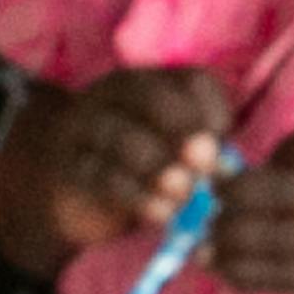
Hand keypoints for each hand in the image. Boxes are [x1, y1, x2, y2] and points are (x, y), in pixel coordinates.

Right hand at [0, 66, 234, 275]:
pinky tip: (161, 214)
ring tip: (183, 195)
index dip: (211, 107)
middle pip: (151, 99)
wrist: (74, 194)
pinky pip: (102, 178)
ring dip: (158, 168)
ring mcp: (83, 129)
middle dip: (184, 130)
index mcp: (151, 82)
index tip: (224, 137)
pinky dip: (137, 197)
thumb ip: (197, 147)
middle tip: (205, 166)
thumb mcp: (172, 147)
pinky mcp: (69, 168)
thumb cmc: (138, 165)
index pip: (189, 80)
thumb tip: (221, 162)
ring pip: (121, 138)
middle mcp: (112, 95)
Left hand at [209, 126, 293, 293]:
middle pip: (273, 194)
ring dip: (224, 240)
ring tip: (205, 240)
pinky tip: (222, 265)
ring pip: (266, 241)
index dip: (263, 158)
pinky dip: (240, 271)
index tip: (240, 170)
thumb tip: (265, 163)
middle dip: (228, 201)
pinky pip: (275, 279)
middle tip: (204, 206)